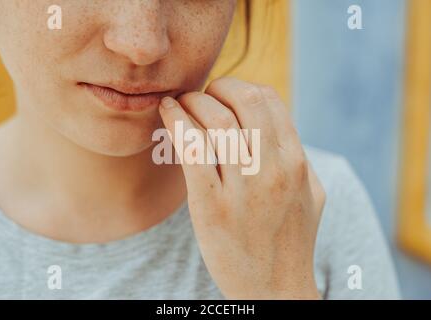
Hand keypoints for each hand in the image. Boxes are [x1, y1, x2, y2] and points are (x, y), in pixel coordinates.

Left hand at [159, 77, 325, 299]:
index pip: (268, 99)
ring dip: (192, 102)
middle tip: (199, 96)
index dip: (240, 87)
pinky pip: (192, 151)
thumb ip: (297, 157)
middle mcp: (274, 169)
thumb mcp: (309, 193)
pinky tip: (167, 114)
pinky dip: (176, 123)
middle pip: (243, 100)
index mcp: (296, 161)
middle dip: (216, 87)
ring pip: (215, 121)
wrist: (275, 290)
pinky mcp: (213, 209)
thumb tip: (276, 127)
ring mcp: (244, 190)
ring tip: (179, 104)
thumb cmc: (291, 239)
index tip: (221, 94)